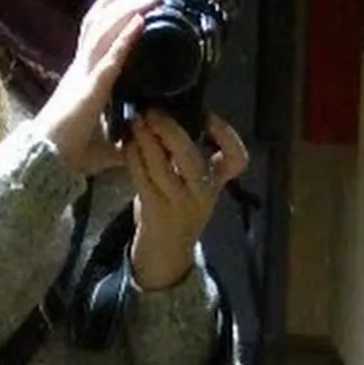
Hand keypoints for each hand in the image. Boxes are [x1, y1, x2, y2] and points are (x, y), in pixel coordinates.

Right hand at [33, 0, 164, 175]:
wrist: (48, 163)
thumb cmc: (71, 152)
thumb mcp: (105, 141)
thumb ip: (123, 136)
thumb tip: (144, 139)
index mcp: (82, 75)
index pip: (94, 31)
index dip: (111, 7)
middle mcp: (80, 67)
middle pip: (100, 22)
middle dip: (124, 0)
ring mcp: (83, 75)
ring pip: (104, 31)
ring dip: (129, 9)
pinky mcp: (89, 89)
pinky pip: (108, 58)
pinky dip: (124, 38)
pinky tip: (140, 21)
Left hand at [123, 111, 248, 288]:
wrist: (167, 253)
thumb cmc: (178, 209)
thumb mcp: (194, 183)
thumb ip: (189, 155)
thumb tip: (172, 113)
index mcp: (217, 182)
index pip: (236, 159)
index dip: (226, 134)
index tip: (208, 114)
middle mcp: (202, 193)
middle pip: (191, 157)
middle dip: (170, 130)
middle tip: (154, 110)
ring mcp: (179, 204)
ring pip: (162, 166)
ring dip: (146, 140)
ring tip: (137, 121)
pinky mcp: (155, 211)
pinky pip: (142, 178)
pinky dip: (133, 157)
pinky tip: (127, 143)